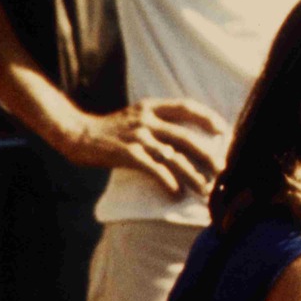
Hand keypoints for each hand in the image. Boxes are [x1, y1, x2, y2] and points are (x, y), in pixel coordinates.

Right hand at [51, 98, 227, 193]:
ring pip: (172, 156)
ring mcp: (137, 136)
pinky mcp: (126, 152)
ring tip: (204, 189)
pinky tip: (176, 193)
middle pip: (185, 137)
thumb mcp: (135, 116)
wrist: (77, 133)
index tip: (223, 129)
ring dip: (191, 175)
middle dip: (206, 155)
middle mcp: (146, 119)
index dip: (206, 117)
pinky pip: (152, 168)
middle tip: (221, 170)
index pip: (185, 107)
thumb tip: (186, 141)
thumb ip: (158, 122)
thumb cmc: (110, 130)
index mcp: (151, 107)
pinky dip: (166, 180)